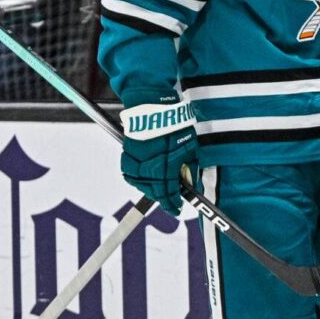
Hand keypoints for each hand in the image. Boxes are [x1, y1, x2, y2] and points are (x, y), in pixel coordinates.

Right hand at [119, 94, 198, 216]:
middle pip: (155, 192)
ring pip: (141, 185)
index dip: (174, 204)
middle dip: (164, 198)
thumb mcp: (190, 149)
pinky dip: (138, 179)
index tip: (177, 209)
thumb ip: (190, 169)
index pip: (169, 194)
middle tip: (170, 200)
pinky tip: (145, 178)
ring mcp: (136, 163)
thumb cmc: (174, 126)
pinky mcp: (126, 156)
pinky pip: (130, 174)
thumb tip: (192, 185)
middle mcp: (149, 168)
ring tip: (159, 189)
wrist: (153, 109)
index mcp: (167, 168)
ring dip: (151, 189)